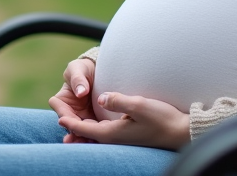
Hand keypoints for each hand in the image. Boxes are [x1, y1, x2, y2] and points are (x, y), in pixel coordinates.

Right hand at [48, 58, 97, 143]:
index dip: (63, 114)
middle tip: (78, 137)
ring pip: (82, 131)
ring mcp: (83, 119)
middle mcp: (71, 112)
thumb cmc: (84, 68)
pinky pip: (94, 132)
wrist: (101, 71)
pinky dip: (96, 137)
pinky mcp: (95, 123)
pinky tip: (101, 141)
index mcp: (62, 100)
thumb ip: (78, 79)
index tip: (68, 118)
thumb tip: (80, 92)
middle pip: (70, 124)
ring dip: (84, 138)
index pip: (59, 107)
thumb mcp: (79, 69)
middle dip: (74, 131)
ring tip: (89, 143)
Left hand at [57, 92, 190, 150]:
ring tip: (69, 121)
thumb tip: (101, 98)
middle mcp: (114, 138)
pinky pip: (104, 133)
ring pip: (95, 134)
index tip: (57, 114)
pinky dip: (93, 129)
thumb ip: (118, 101)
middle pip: (87, 133)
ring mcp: (121, 138)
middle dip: (72, 125)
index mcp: (113, 133)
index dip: (70, 121)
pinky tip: (93, 126)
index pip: (84, 128)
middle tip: (58, 114)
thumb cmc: (161, 119)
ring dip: (82, 128)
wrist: (180, 132)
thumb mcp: (139, 105)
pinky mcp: (128, 135)